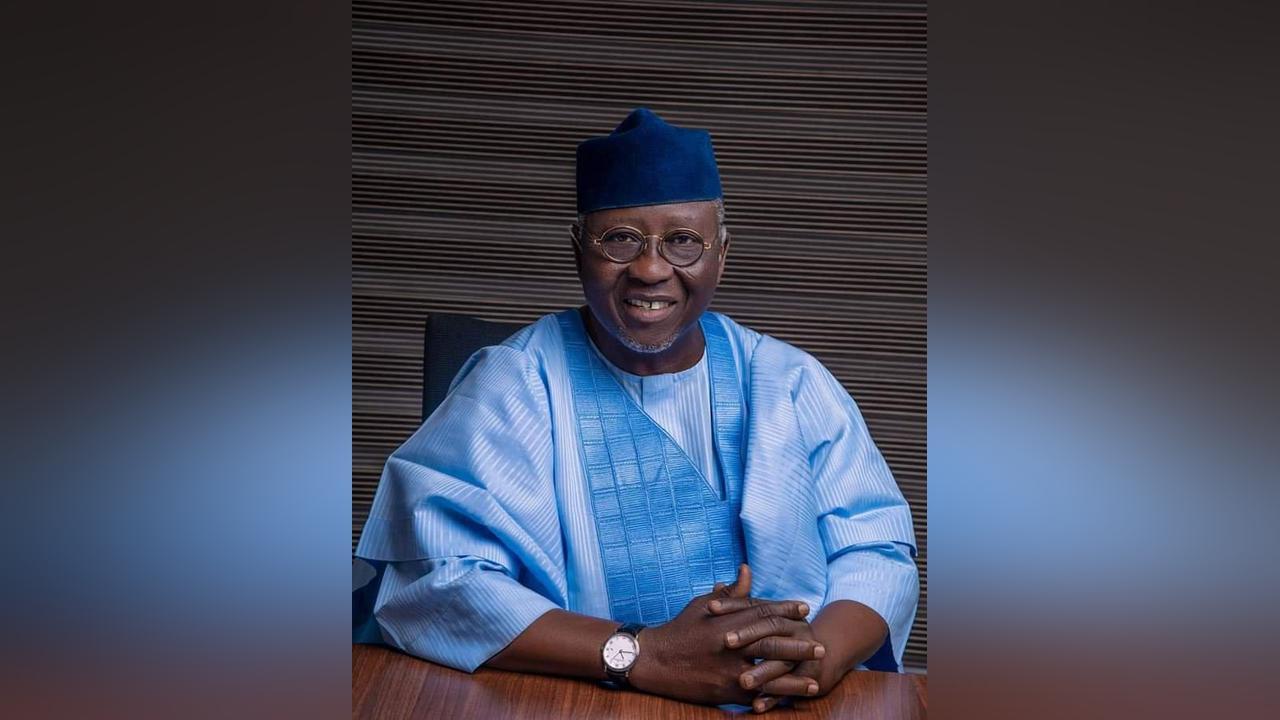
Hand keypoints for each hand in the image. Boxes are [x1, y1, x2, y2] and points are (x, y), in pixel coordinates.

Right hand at [628, 564, 822, 705]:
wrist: (653, 661)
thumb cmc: (680, 629)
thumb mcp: (702, 605)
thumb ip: (730, 593)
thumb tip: (747, 571)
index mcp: (725, 621)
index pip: (761, 612)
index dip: (784, 610)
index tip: (804, 608)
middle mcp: (729, 645)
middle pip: (771, 642)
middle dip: (797, 644)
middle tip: (820, 645)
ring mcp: (728, 669)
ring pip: (768, 671)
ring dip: (794, 676)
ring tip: (815, 679)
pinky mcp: (724, 691)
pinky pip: (755, 693)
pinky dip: (775, 695)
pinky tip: (791, 698)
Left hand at [713, 598, 891, 712]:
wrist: (818, 656)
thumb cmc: (779, 636)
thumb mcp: (759, 619)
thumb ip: (738, 605)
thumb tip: (716, 583)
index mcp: (780, 613)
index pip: (755, 605)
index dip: (732, 605)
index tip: (710, 608)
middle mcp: (794, 629)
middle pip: (770, 629)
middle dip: (748, 636)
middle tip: (725, 642)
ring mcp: (803, 654)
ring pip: (781, 663)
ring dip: (762, 673)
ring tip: (742, 681)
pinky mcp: (807, 678)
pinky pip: (790, 690)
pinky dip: (773, 698)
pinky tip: (756, 706)